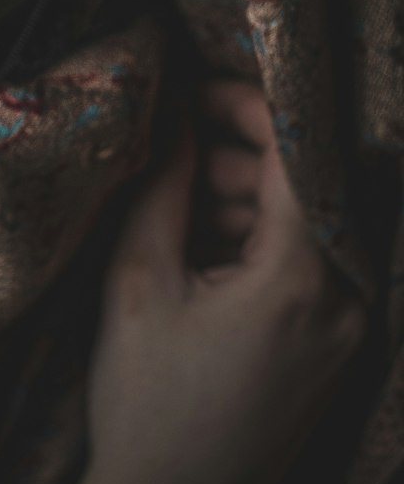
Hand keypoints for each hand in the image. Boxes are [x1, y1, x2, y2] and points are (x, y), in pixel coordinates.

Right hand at [78, 81, 365, 483]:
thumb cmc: (146, 397)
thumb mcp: (138, 280)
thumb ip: (162, 188)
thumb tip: (173, 119)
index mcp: (300, 282)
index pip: (297, 156)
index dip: (250, 107)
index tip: (200, 87)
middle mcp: (344, 302)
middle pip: (299, 189)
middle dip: (234, 158)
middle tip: (172, 154)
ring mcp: (344, 329)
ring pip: (299, 225)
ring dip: (239, 200)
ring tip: (176, 213)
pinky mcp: (331, 346)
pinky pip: (302, 265)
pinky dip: (253, 241)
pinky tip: (199, 251)